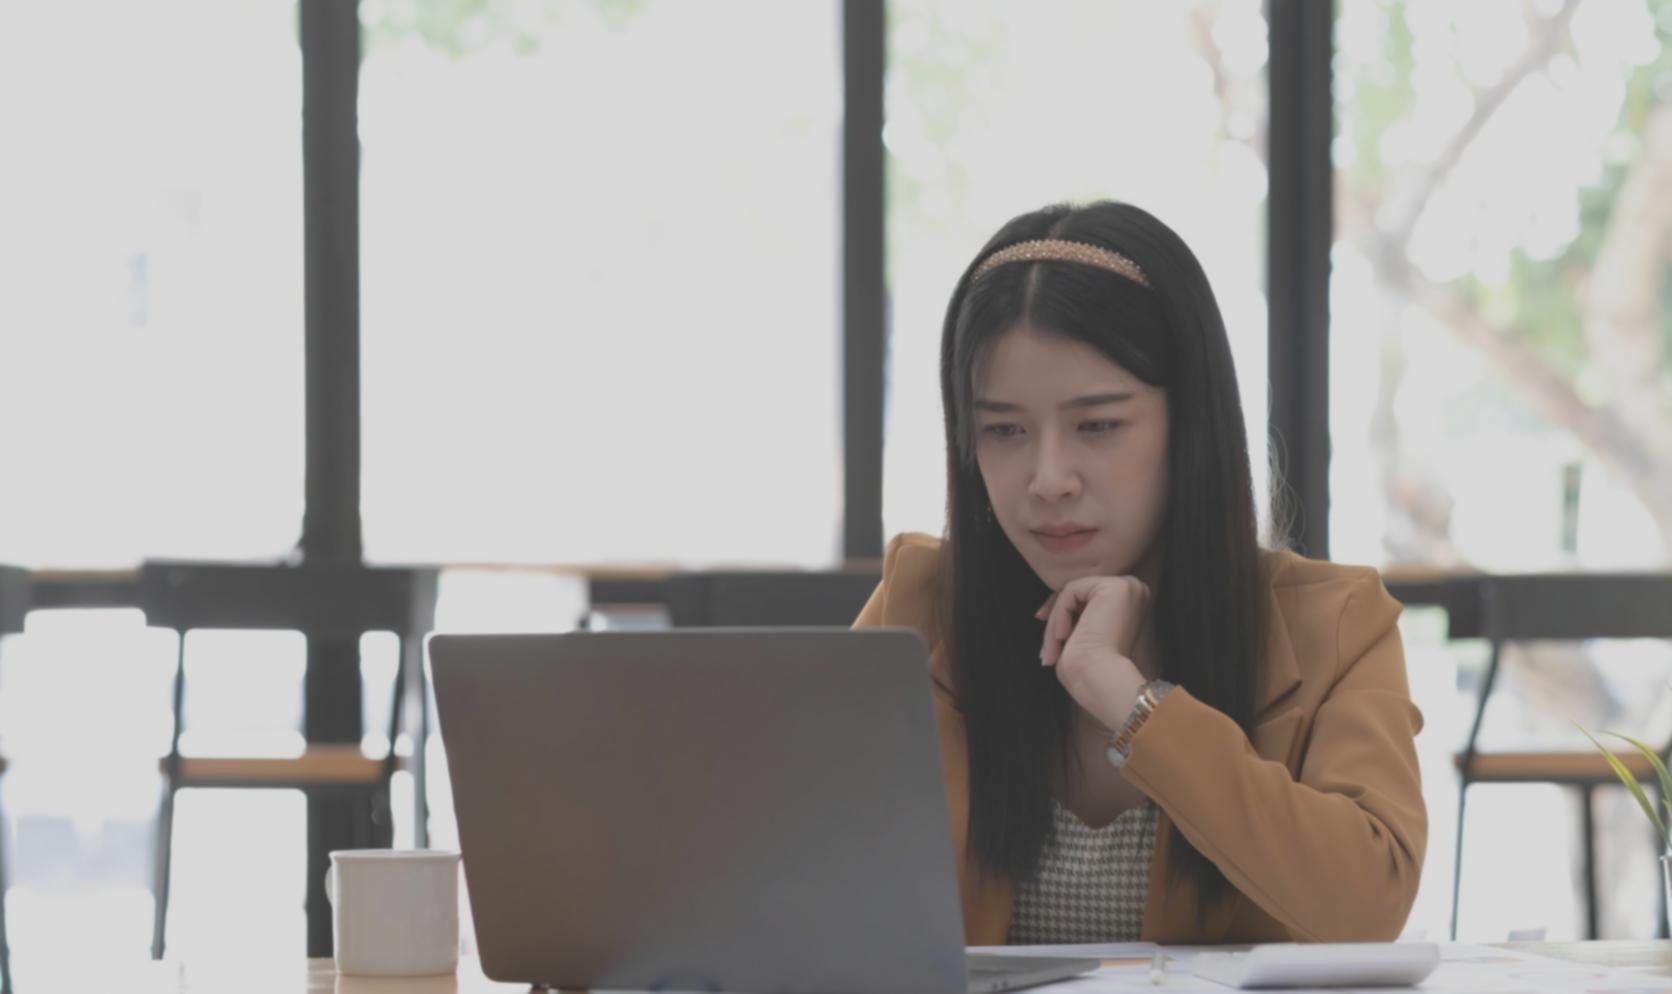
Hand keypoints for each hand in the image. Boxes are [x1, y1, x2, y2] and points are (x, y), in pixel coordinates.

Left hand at [1036, 576, 1150, 730]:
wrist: (1101, 679)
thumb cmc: (1092, 666)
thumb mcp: (1085, 632)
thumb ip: (1079, 613)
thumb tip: (1048, 607)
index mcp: (1131, 600)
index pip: (1087, 596)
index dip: (1063, 609)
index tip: (1042, 623)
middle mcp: (1134, 588)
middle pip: (1079, 591)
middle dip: (1056, 614)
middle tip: (1045, 642)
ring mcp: (1127, 585)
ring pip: (1072, 592)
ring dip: (1055, 620)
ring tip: (1052, 649)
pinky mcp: (1113, 586)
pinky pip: (1071, 591)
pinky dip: (1060, 614)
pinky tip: (1062, 636)